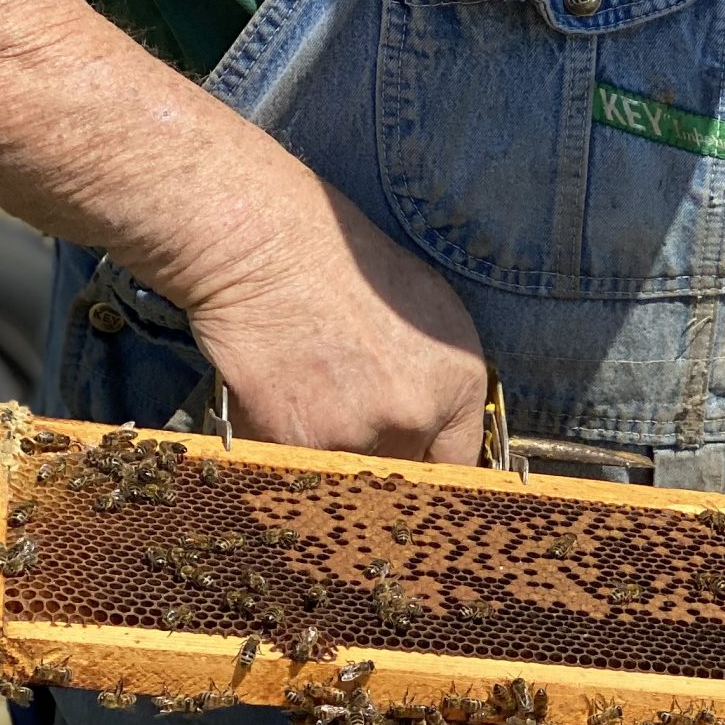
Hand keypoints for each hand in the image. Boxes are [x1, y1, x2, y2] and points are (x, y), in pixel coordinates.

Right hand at [184, 186, 486, 463]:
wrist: (265, 248)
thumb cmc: (341, 261)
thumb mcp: (427, 307)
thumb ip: (442, 380)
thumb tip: (438, 429)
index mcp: (460, 383)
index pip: (458, 465)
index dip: (426, 462)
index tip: (405, 459)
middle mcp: (418, 416)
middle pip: (402, 476)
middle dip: (377, 454)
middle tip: (346, 415)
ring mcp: (360, 435)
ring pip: (349, 476)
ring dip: (330, 451)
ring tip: (309, 398)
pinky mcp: (302, 445)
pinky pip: (299, 468)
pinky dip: (284, 443)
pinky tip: (277, 398)